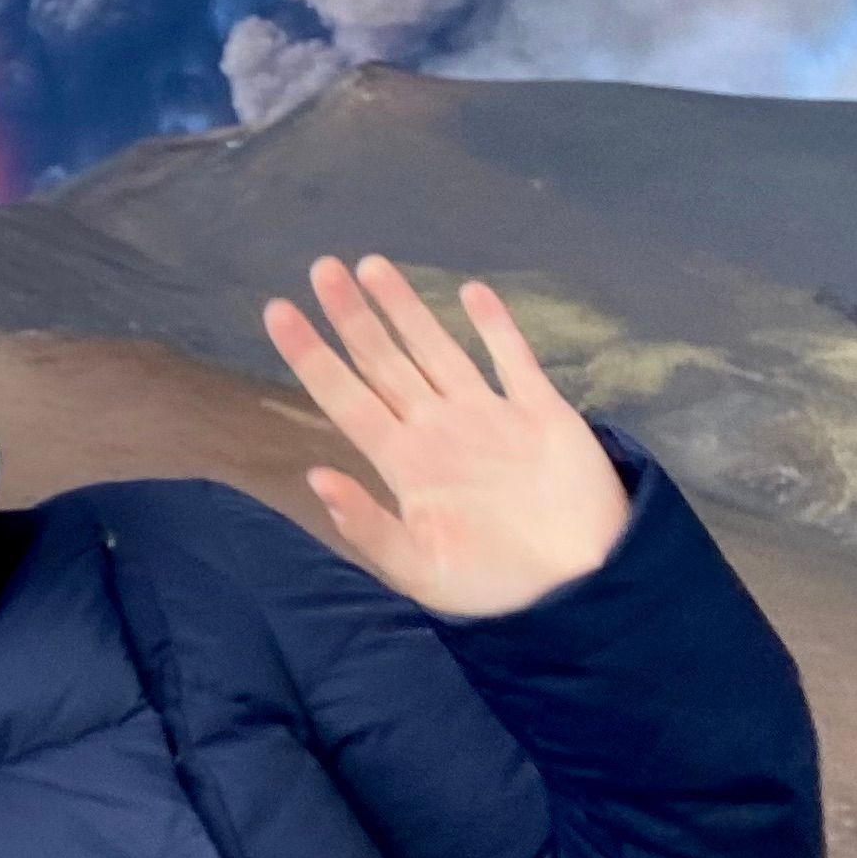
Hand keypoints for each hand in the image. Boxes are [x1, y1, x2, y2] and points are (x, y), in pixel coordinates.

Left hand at [262, 257, 627, 617]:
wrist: (578, 592)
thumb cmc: (494, 588)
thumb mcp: (420, 571)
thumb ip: (368, 526)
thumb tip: (315, 478)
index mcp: (405, 463)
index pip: (346, 397)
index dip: (311, 355)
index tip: (277, 310)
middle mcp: (438, 430)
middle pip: (384, 360)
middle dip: (351, 315)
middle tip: (321, 267)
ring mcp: (488, 416)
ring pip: (436, 349)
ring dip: (405, 308)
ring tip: (370, 265)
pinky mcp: (541, 413)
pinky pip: (514, 359)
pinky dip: (494, 326)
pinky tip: (471, 292)